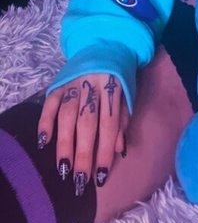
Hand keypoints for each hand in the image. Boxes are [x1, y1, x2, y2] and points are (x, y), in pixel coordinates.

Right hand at [37, 73, 128, 192]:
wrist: (107, 43)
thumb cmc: (120, 76)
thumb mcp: (128, 95)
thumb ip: (122, 121)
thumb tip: (119, 151)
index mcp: (113, 87)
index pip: (109, 124)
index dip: (104, 150)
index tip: (100, 176)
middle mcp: (92, 84)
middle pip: (86, 122)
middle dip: (83, 153)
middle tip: (79, 180)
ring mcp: (73, 82)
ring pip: (66, 114)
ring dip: (64, 143)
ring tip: (63, 168)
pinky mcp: (58, 81)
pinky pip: (49, 102)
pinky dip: (45, 122)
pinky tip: (44, 142)